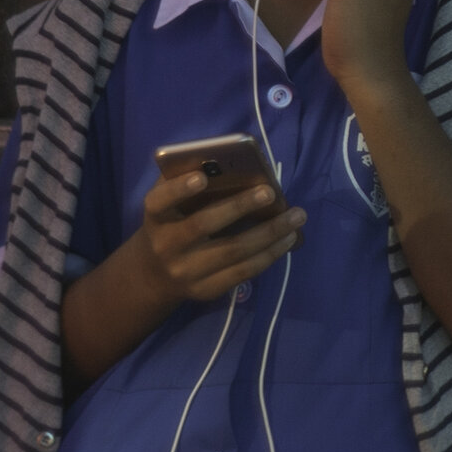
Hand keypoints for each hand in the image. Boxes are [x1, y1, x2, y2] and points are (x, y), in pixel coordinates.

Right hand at [139, 163, 305, 303]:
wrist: (156, 273)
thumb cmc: (173, 222)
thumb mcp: (170, 203)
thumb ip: (186, 181)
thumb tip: (224, 161)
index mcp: (156, 217)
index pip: (160, 201)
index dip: (179, 189)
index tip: (202, 177)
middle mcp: (166, 245)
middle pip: (203, 225)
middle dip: (239, 207)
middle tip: (270, 192)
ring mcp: (186, 271)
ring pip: (232, 252)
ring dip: (269, 233)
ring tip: (296, 217)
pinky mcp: (206, 290)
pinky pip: (243, 272)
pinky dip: (269, 255)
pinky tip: (288, 239)